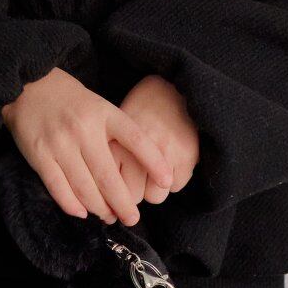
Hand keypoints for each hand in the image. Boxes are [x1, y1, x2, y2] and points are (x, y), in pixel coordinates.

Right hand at [1, 67, 173, 226]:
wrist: (30, 85)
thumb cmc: (71, 101)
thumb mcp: (100, 107)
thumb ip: (116, 133)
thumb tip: (137, 170)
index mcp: (104, 114)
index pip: (136, 139)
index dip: (154, 161)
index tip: (167, 181)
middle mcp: (84, 129)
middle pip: (109, 176)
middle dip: (123, 203)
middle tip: (132, 218)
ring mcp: (61, 143)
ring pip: (85, 187)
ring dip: (99, 208)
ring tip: (108, 216)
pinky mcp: (40, 155)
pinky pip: (59, 188)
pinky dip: (72, 205)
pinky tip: (82, 212)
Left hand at [110, 74, 199, 207]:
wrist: (174, 89)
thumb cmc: (141, 112)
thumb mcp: (115, 128)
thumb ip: (108, 157)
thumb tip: (101, 197)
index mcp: (116, 142)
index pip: (109, 186)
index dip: (111, 194)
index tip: (113, 194)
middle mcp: (138, 150)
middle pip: (132, 196)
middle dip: (132, 196)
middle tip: (134, 186)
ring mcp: (164, 154)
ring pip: (154, 197)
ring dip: (153, 191)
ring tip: (152, 174)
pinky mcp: (186, 156)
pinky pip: (176, 187)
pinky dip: (173, 181)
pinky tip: (170, 165)